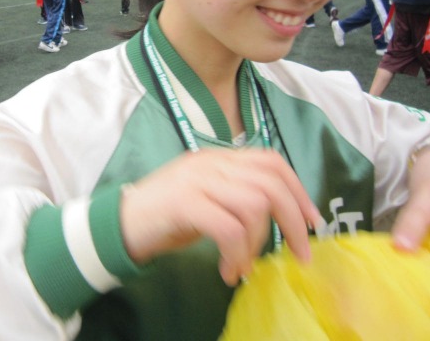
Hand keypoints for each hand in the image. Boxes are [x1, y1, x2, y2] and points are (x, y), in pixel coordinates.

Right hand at [120, 149, 320, 284]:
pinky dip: (237, 253)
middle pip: (270, 182)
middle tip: (300, 254)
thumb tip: (279, 219)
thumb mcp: (206, 199)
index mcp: (217, 158)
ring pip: (253, 204)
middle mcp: (210, 163)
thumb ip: (236, 198)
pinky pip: (228, 227)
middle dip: (293, 221)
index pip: (270, 160)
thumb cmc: (164, 216)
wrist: (117, 224)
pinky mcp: (184, 203)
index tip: (312, 222)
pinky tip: (228, 271)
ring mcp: (196, 180)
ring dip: (259, 243)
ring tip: (245, 266)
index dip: (298, 190)